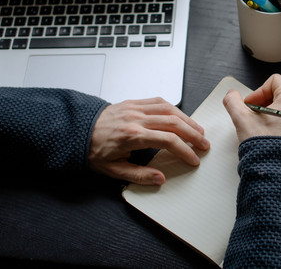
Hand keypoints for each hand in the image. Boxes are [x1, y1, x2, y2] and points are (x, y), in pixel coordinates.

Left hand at [88, 97, 209, 184]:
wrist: (76, 130)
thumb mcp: (112, 170)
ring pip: (170, 109)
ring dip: (188, 120)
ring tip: (199, 131)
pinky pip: (159, 101)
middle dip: (193, 134)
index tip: (194, 160)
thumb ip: (138, 175)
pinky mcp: (133, 102)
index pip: (168, 140)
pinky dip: (174, 108)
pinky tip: (182, 117)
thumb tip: (160, 179)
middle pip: (174, 122)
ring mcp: (135, 107)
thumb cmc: (93, 150)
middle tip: (204, 144)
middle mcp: (136, 118)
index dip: (185, 150)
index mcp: (132, 136)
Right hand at [222, 74, 280, 143]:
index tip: (250, 105)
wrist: (279, 173)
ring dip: (273, 116)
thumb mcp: (242, 119)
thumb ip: (233, 101)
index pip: (274, 81)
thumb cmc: (265, 146)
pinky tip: (271, 137)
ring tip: (262, 129)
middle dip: (264, 104)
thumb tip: (231, 96)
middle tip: (253, 116)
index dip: (258, 91)